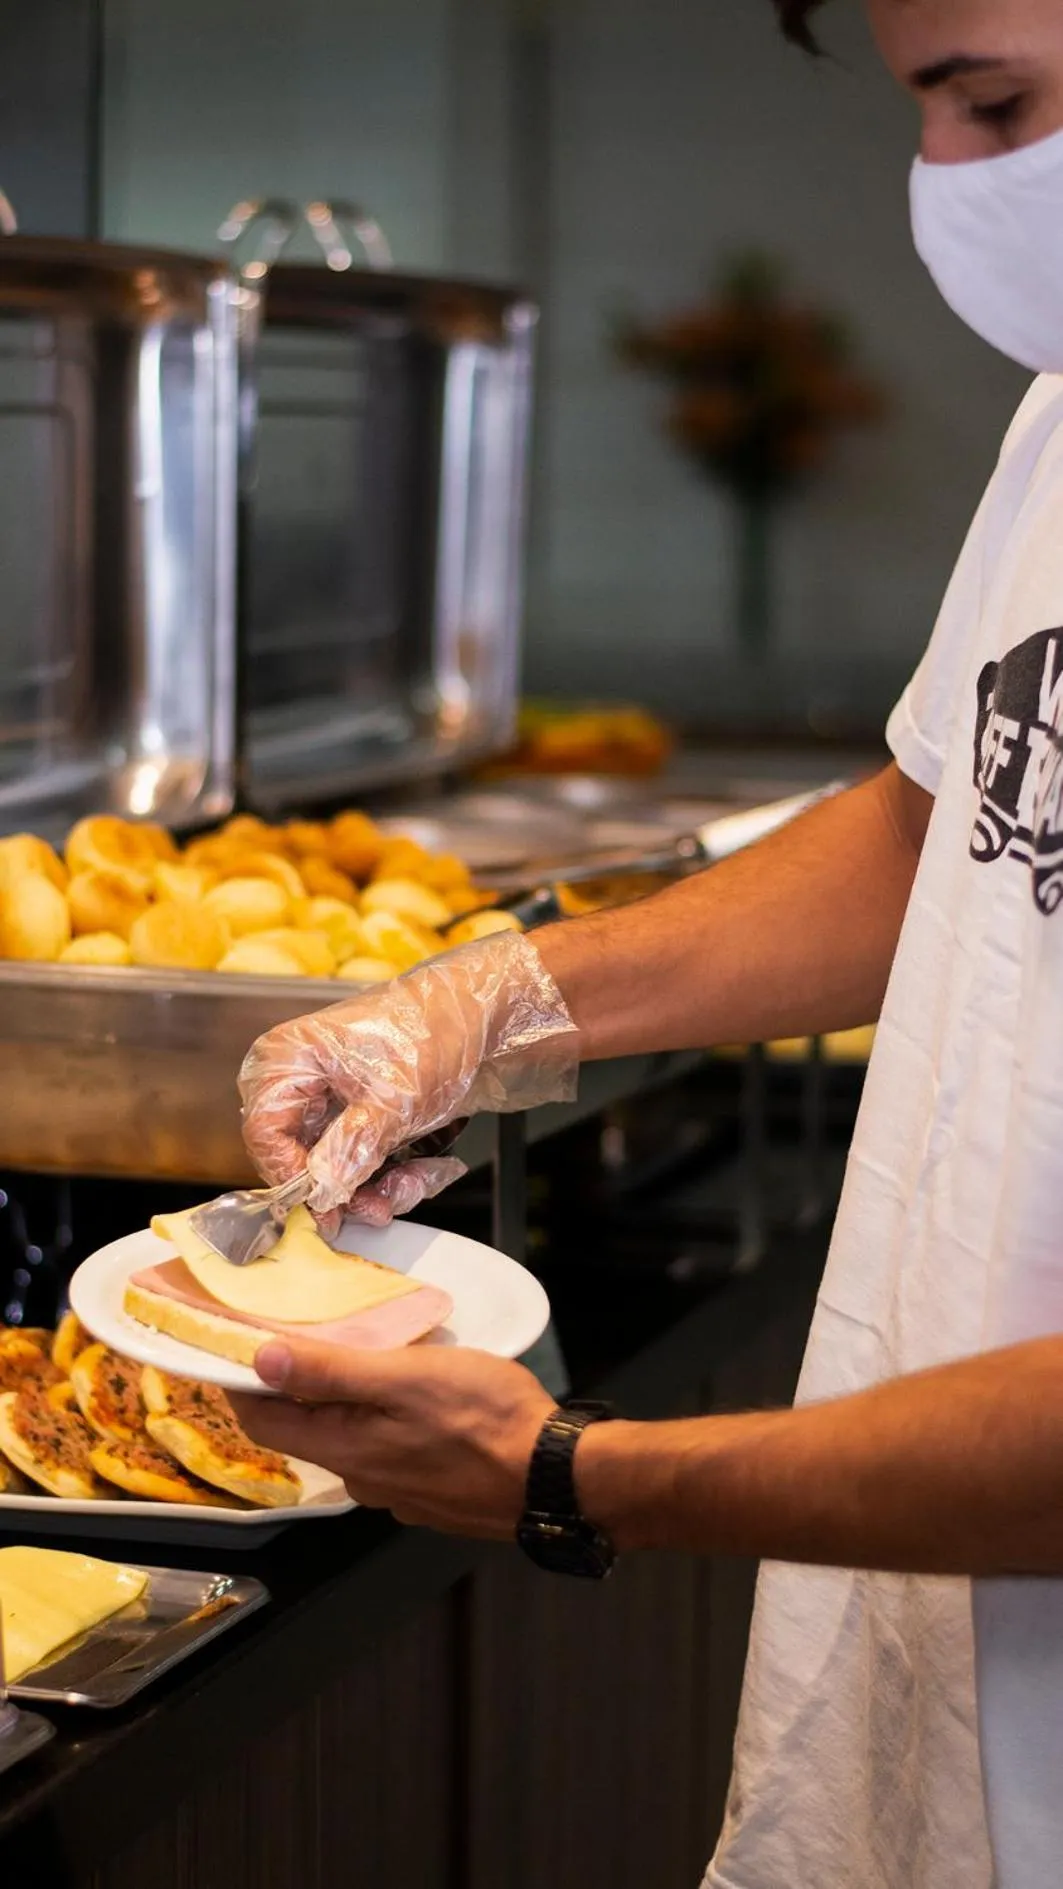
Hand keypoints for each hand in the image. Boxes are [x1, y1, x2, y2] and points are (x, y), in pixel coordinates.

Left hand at [230, 1337, 553, 1536]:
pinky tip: (428, 1404)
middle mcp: (364, 1481)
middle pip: (311, 1432)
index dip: (243, 1385)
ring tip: (387, 1363)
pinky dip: (395, 1426)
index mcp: (346, 1450)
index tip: (238, 1347)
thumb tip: (259, 1362)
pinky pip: (397, 1457)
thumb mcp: (404, 1377)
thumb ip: (331, 1371)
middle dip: (306, 1389)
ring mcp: (402, 1495)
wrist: (558, 1477)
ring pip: (359, 1444)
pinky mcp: (436, 1498)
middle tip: (322, 1340)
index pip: (265, 1422)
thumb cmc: (486, 1418)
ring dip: (359, 1407)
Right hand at [238, 932, 578, 1222]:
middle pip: (299, 1159)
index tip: (329, 1206)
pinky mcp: (360, 1119)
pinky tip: (431, 1167)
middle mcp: (300, 1081)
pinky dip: (395, 1175)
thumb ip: (354, 1148)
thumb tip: (322, 1190)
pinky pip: (363, 1164)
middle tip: (383, 1206)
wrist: (487, 1017)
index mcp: (289, 1058)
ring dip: (379, 1187)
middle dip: (349, 1188)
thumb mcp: (394, 1099)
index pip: (265, 1133)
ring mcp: (331, 1102)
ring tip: (421, 1178)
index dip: (292, 1176)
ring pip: (335, 1170)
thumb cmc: (435, 1032)